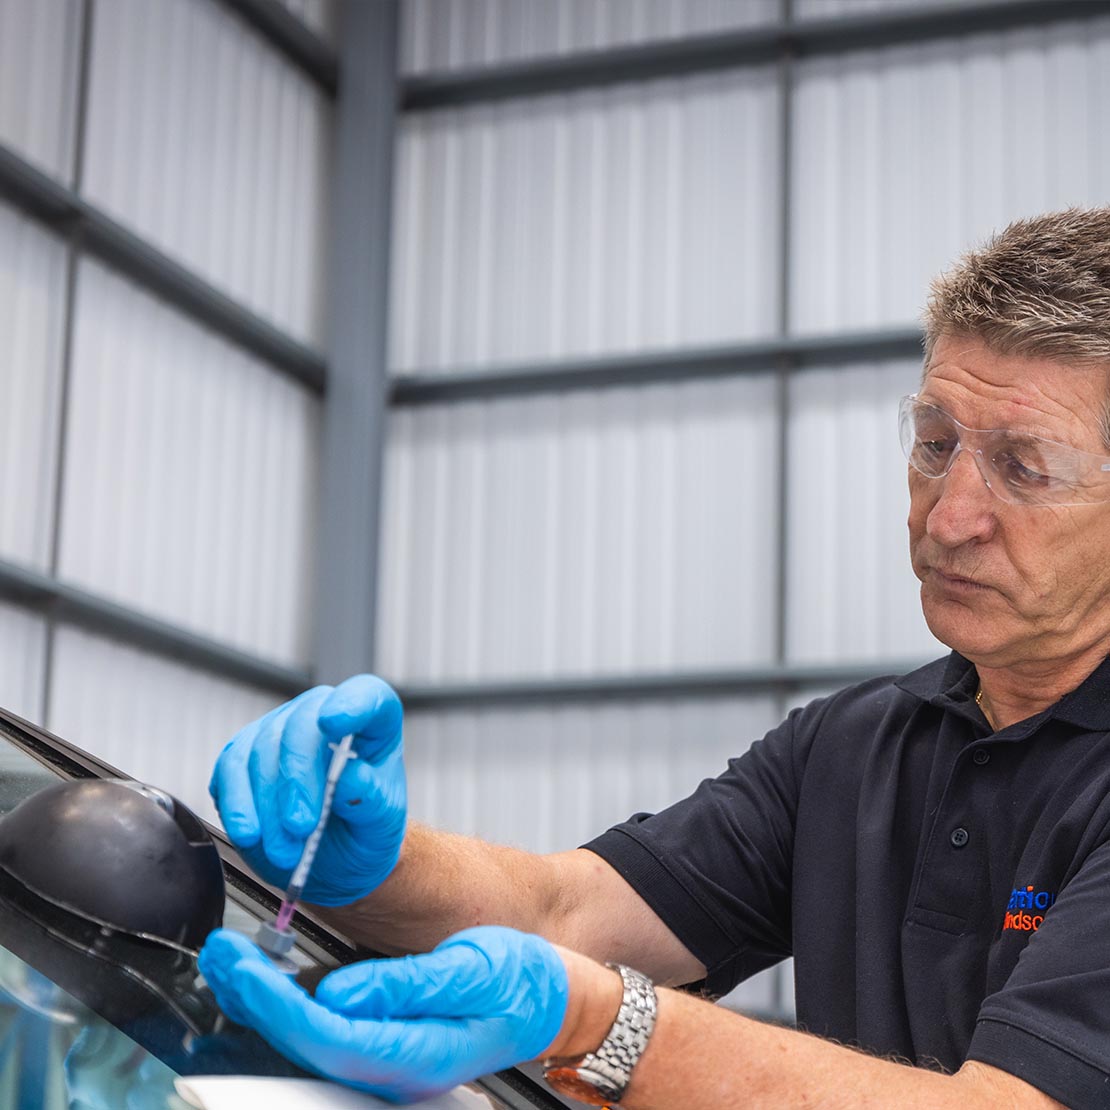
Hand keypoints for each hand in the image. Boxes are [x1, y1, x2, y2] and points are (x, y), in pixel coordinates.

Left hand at [198, 925, 569, 1102]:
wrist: (556, 1001)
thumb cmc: (524, 983)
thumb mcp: (471, 970)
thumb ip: (403, 987)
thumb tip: (335, 994)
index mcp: (415, 1056)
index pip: (324, 1035)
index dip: (273, 1003)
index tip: (239, 963)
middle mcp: (396, 1069)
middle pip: (306, 1042)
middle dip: (254, 999)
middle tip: (218, 953)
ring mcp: (392, 1060)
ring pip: (312, 1037)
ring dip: (265, 1000)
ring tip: (229, 960)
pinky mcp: (390, 1042)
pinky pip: (329, 1028)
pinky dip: (292, 1000)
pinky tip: (272, 977)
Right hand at [209, 675, 405, 905]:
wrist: (332, 862)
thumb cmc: (363, 831)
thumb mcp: (381, 825)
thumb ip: (371, 799)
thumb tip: (351, 777)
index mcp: (373, 725)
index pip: (367, 696)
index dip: (351, 703)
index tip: (334, 723)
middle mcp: (322, 716)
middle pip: (301, 726)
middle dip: (297, 778)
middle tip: (301, 826)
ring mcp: (280, 731)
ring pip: (262, 750)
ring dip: (269, 806)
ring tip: (284, 849)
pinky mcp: (243, 756)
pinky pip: (231, 769)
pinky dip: (238, 804)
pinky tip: (250, 833)